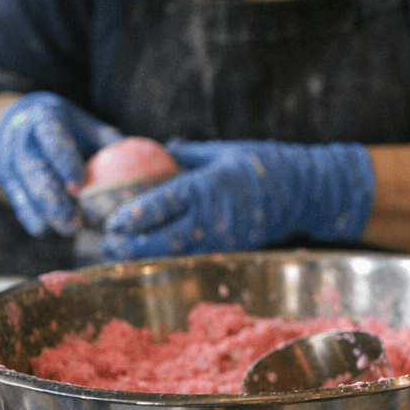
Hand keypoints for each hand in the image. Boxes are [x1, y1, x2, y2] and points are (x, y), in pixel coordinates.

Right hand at [0, 92, 123, 235]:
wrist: (20, 122)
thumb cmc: (67, 126)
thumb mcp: (86, 125)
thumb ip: (109, 142)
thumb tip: (148, 160)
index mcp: (44, 119)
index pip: (52, 138)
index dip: (63, 159)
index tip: (78, 181)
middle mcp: (21, 140)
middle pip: (34, 170)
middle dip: (53, 198)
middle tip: (74, 221)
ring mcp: (9, 161)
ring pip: (24, 189)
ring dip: (45, 212)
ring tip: (68, 229)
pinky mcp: (5, 179)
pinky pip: (16, 200)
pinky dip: (30, 216)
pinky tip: (45, 230)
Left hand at [98, 139, 374, 258]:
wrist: (303, 190)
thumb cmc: (261, 162)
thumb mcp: (222, 150)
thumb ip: (187, 154)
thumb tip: (157, 149)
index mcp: (208, 185)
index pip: (164, 203)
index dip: (134, 214)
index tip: (111, 221)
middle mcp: (214, 215)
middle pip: (164, 237)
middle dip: (131, 245)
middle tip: (107, 245)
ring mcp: (224, 236)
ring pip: (176, 254)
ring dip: (145, 257)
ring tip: (120, 256)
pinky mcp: (231, 248)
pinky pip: (194, 257)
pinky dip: (169, 260)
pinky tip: (151, 259)